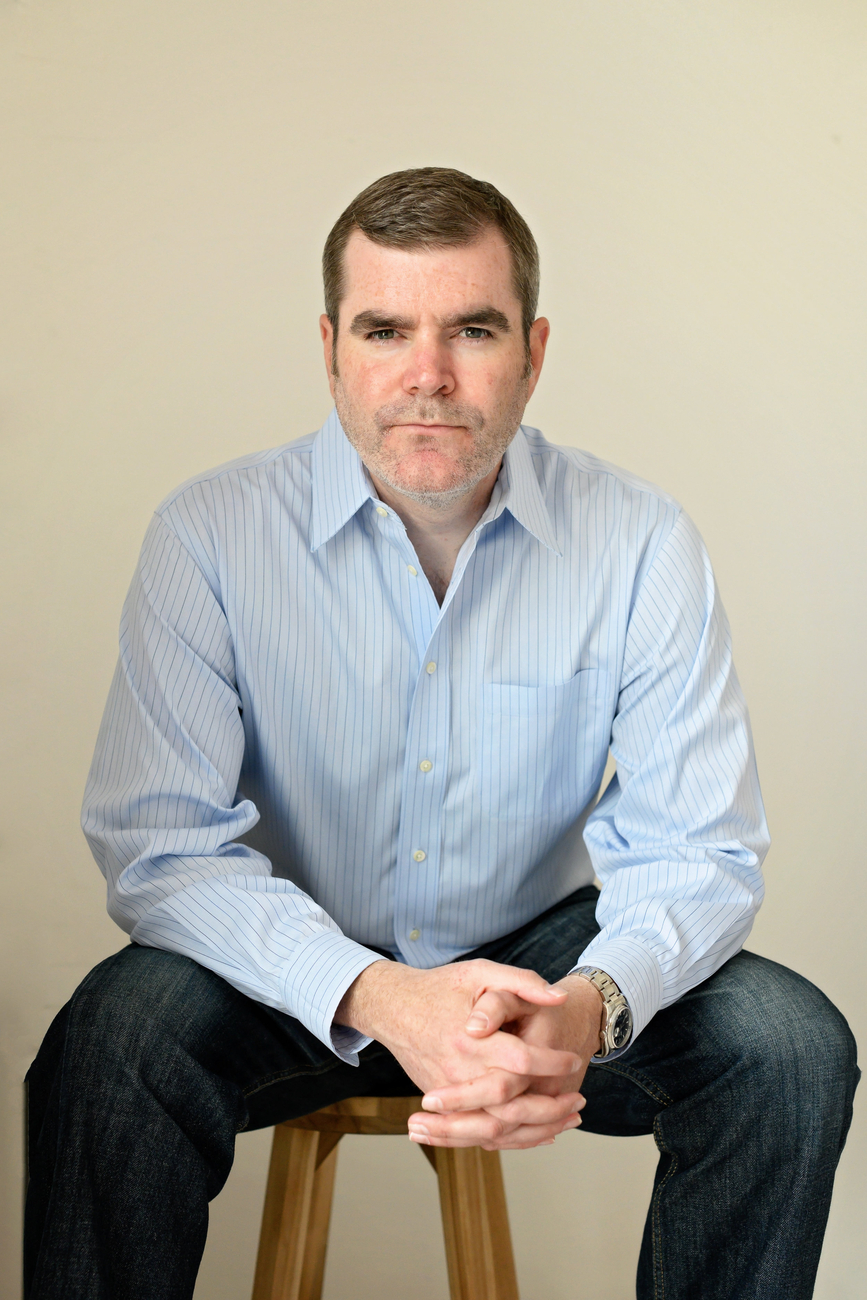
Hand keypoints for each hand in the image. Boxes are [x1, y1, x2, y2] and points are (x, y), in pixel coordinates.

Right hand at [335, 959, 584, 1148]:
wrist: (394, 1008)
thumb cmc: (440, 987)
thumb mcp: (480, 972)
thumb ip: (521, 982)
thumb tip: (558, 997)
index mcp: (470, 1039)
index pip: (521, 1060)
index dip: (553, 1063)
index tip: (574, 1058)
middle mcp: (459, 1071)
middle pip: (511, 1103)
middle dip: (551, 1106)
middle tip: (578, 1100)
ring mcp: (449, 1093)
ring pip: (497, 1126)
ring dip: (537, 1128)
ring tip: (568, 1119)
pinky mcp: (444, 1105)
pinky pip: (480, 1131)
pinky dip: (513, 1138)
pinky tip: (539, 1133)